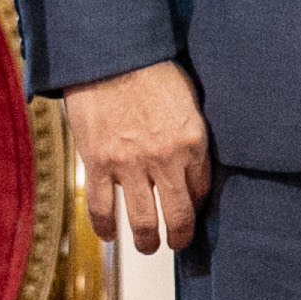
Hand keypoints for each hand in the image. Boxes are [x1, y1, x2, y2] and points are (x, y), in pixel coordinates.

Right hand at [67, 59, 217, 252]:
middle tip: (177, 242)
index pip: (202, 190)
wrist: (110, 53)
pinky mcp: (99, 164)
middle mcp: (165, 159)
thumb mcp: (187, 98)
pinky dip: (105, 228)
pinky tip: (108, 235)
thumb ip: (191, 132)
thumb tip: (194, 158)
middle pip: (179, 215)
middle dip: (180, 236)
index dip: (197, 207)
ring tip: (148, 246)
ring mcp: (131, 165)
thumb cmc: (150, 67)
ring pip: (143, 221)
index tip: (193, 213)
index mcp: (193, 141)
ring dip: (147, 240)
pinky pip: (103, 208)